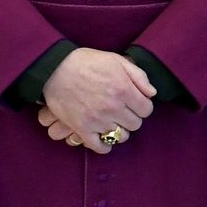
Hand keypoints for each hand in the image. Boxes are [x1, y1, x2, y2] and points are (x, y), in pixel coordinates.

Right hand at [38, 48, 155, 154]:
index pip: (147, 110)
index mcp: (124, 89)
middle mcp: (113, 107)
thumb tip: (152, 93)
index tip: (135, 103)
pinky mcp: (82, 129)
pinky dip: (105, 146)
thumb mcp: (116, 60)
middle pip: (135, 124)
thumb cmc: (86, 62)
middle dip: (132, 117)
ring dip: (120, 130)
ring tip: (113, 122)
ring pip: (121, 136)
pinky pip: (100, 146)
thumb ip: (138, 76)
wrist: (55, 69)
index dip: (143, 106)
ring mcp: (98, 120)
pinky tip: (104, 138)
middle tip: (123, 111)